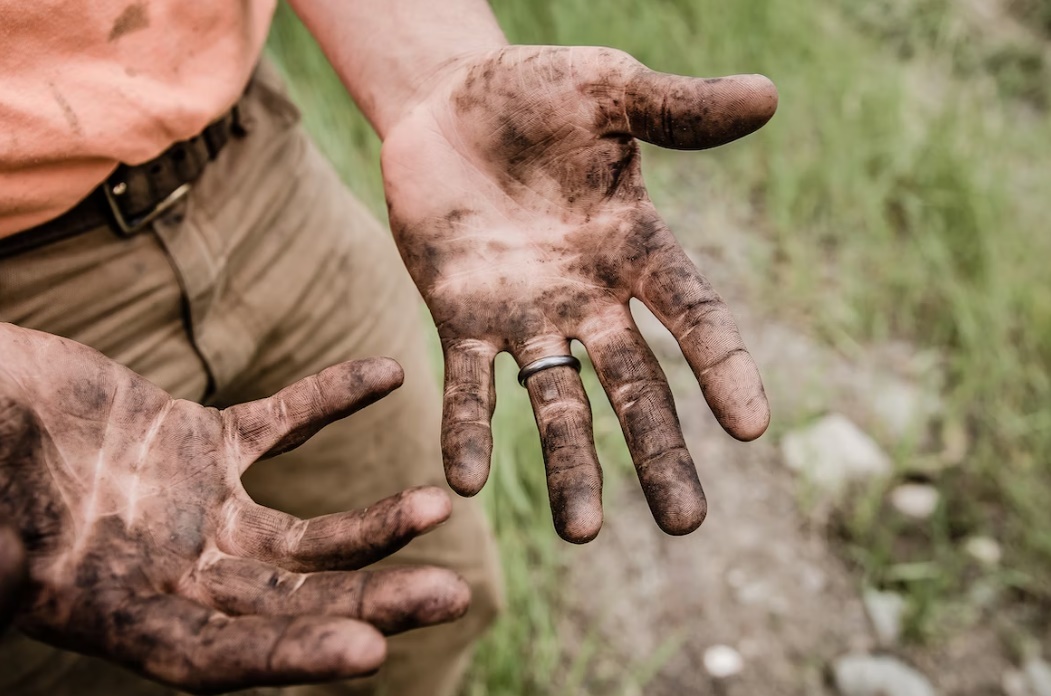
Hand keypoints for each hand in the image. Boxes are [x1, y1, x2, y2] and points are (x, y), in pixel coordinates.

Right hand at [0, 323, 468, 693]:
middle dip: (369, 602)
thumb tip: (11, 589)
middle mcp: (174, 573)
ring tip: (438, 506)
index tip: (370, 653)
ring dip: (372, 522)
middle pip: (290, 602)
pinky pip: (281, 422)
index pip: (218, 655)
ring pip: (304, 532)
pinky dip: (331, 397)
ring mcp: (197, 510)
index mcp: (120, 613)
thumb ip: (3, 566)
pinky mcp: (203, 443)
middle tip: (452, 597)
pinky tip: (387, 373)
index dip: (290, 657)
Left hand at [383, 46, 775, 541]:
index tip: (753, 426)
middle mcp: (589, 296)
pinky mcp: (459, 316)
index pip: (692, 313)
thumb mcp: (609, 89)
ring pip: (554, 401)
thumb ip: (678, 109)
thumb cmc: (537, 92)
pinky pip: (466, 382)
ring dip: (569, 464)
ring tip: (580, 533)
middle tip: (686, 524)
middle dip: (658, 451)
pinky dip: (467, 429)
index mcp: (636, 246)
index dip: (722, 366)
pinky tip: (464, 482)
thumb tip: (769, 95)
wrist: (446, 103)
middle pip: (634, 384)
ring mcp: (525, 314)